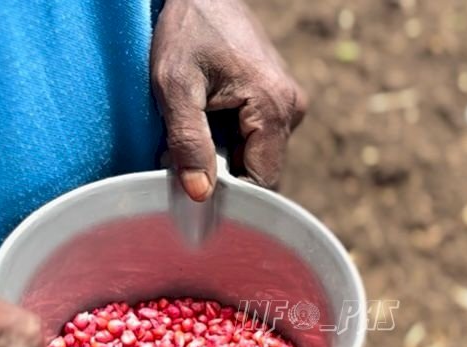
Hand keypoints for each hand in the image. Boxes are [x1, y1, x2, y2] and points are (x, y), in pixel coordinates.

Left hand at [152, 0, 307, 199]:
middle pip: (261, 169)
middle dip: (225, 174)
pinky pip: (257, 136)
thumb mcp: (174, 86)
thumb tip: (201, 194)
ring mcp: (288, 102)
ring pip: (258, 154)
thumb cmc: (185, 30)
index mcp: (275, 106)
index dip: (231, 195)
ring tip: (196, 130)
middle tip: (186, 159)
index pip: (263, 180)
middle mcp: (292, 107)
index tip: (196, 194)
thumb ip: (188, 141)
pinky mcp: (278, 97)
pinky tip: (209, 119)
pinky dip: (231, 139)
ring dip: (226, 156)